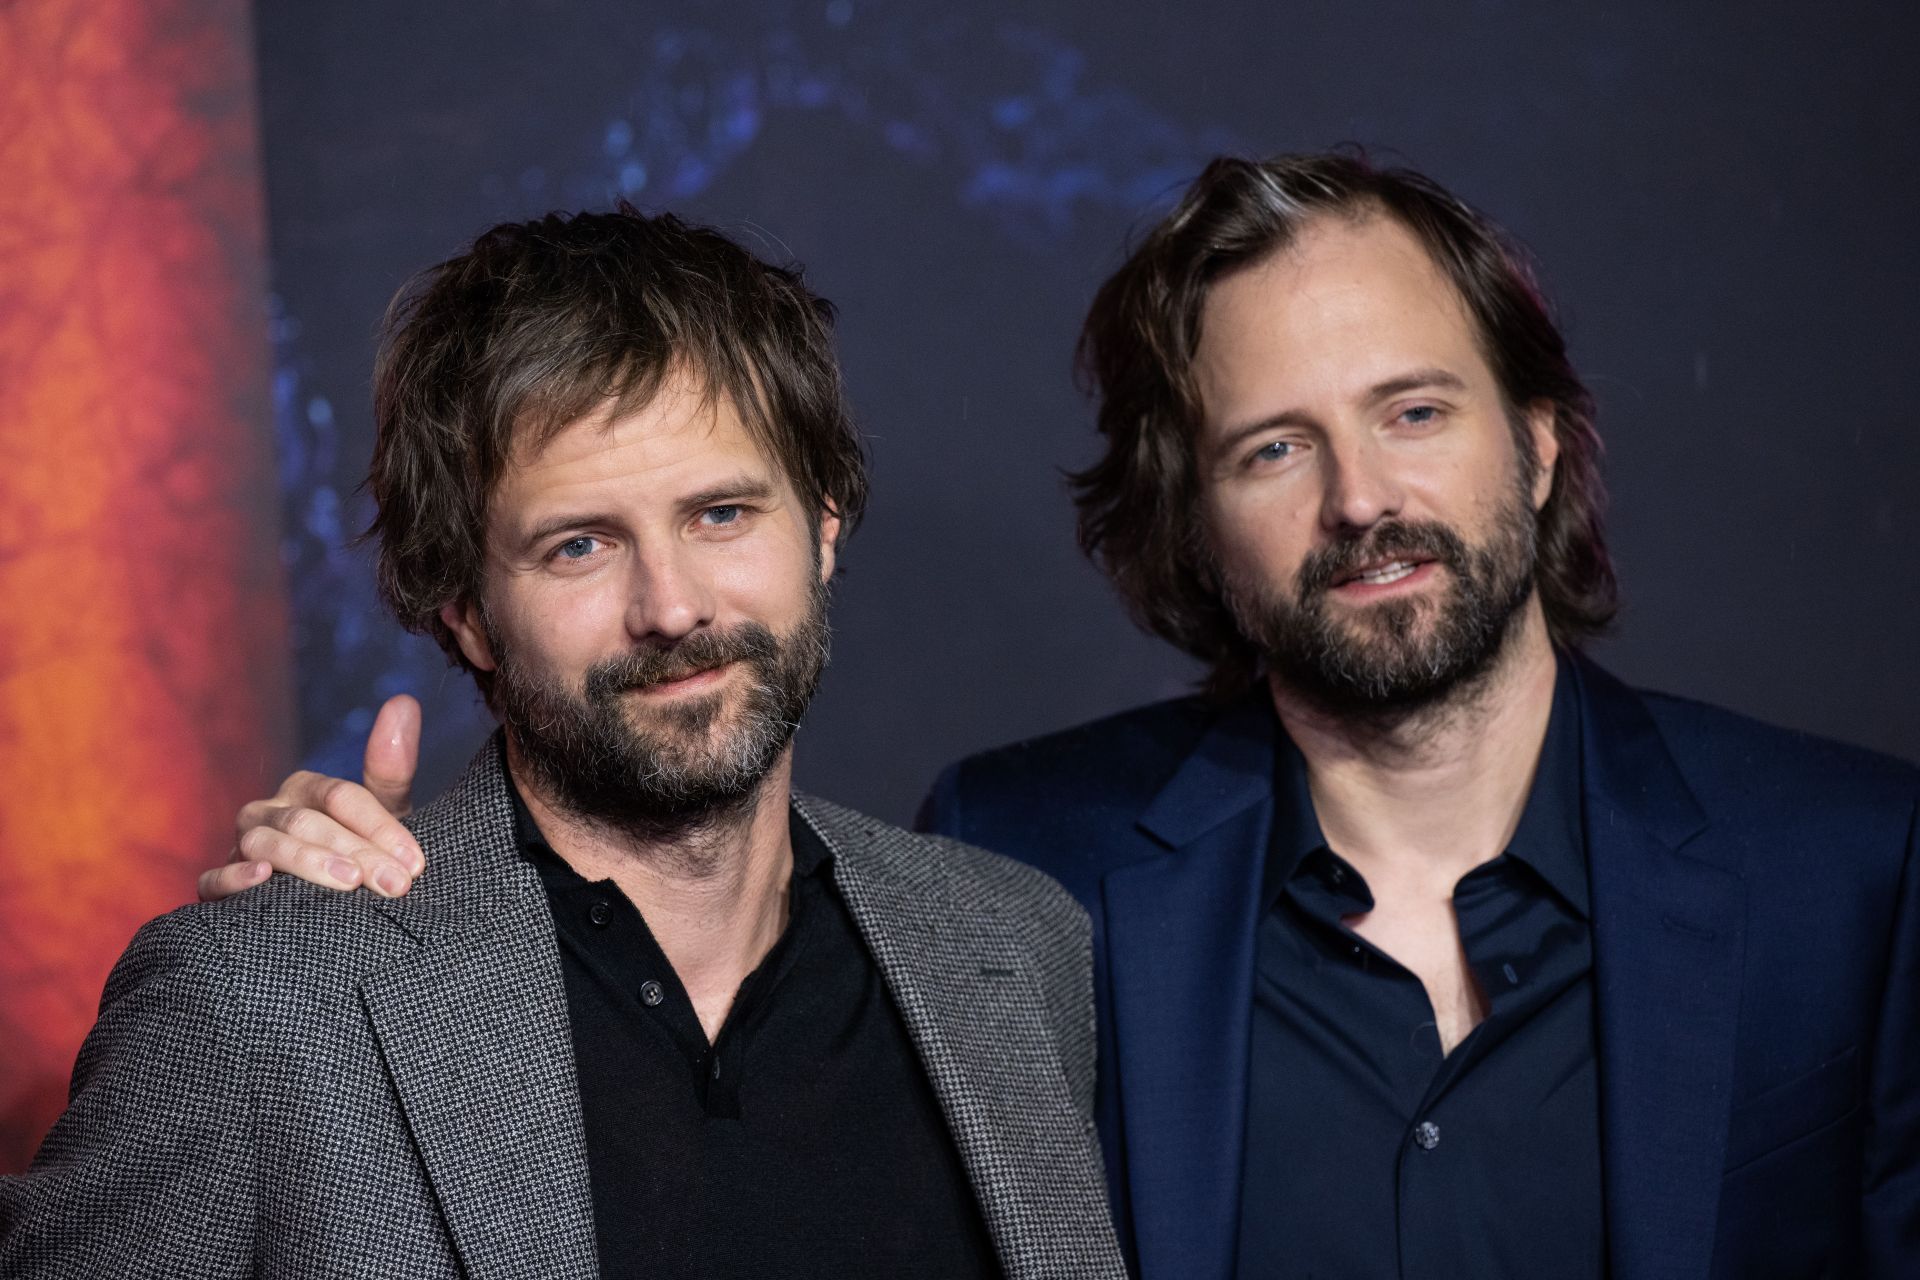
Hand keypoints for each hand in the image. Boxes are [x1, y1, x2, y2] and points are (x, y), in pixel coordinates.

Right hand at [198, 695, 423, 901]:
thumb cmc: (361, 855)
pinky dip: (233, 877)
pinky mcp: (217, 884)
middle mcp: (270, 810)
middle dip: (356, 852)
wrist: (328, 905)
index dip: (380, 828)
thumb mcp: (385, 815)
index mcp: (307, 789)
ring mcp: (241, 844)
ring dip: (308, 861)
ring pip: (265, 843)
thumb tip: (405, 701)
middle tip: (394, 884)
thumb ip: (392, 768)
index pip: (342, 796)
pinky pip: (214, 878)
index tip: (414, 862)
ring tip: (348, 882)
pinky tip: (262, 878)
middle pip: (307, 822)